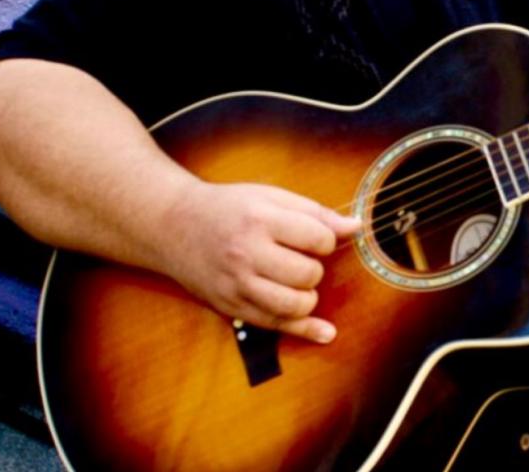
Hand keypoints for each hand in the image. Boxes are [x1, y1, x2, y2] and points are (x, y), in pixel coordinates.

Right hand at [157, 180, 361, 342]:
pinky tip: (326, 332)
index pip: (317, 239)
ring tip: (297, 282)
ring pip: (295, 304)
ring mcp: (237, 284)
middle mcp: (247, 254)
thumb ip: (315, 212)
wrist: (173, 226)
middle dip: (314, 268)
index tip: (314, 238)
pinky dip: (305, 330)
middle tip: (299, 258)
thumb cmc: (228, 207)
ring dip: (308, 296)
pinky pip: (275, 325)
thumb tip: (356, 227)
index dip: (326, 240)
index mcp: (260, 220)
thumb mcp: (270, 196)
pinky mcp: (231, 307)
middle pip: (308, 274)